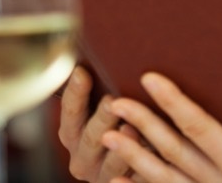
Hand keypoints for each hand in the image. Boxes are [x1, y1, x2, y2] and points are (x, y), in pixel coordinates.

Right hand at [58, 66, 145, 181]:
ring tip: (133, 129)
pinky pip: (132, 181)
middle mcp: (81, 158)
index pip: (70, 111)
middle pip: (90, 137)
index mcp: (71, 134)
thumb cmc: (116, 128)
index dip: (75, 91)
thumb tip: (105, 51)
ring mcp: (101, 177)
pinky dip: (140, 171)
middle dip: (101, 118)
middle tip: (111, 101)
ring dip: (122, 147)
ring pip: (111, 163)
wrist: (127, 171)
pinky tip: (151, 159)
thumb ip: (101, 92)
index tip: (82, 71)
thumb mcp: (101, 112)